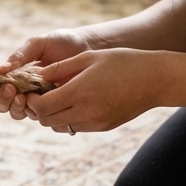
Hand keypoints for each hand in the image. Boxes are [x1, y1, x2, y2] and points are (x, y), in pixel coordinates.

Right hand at [0, 30, 95, 119]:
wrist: (87, 47)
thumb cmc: (61, 42)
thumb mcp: (38, 44)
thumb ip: (20, 56)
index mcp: (14, 74)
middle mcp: (22, 89)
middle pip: (1, 105)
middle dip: (1, 100)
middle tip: (10, 89)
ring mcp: (37, 100)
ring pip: (17, 113)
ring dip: (15, 107)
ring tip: (22, 96)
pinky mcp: (53, 106)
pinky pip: (39, 115)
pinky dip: (34, 111)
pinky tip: (36, 103)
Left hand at [25, 48, 165, 132]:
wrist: (155, 79)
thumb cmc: (122, 62)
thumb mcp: (89, 58)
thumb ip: (60, 68)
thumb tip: (38, 76)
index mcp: (80, 91)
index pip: (42, 106)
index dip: (32, 100)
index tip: (31, 90)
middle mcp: (86, 111)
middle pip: (47, 120)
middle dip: (39, 109)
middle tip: (39, 95)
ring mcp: (96, 122)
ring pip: (60, 126)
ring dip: (53, 115)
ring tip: (56, 98)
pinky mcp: (103, 127)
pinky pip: (76, 127)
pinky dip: (68, 118)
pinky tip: (73, 102)